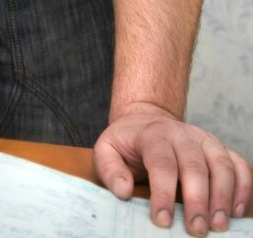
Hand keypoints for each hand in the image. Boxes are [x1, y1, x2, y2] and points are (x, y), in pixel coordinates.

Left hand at [94, 108, 251, 235]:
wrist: (146, 120)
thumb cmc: (127, 142)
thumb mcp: (106, 149)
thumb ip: (110, 169)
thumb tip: (123, 190)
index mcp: (153, 135)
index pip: (161, 164)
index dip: (164, 194)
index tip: (163, 221)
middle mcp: (182, 135)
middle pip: (195, 167)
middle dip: (197, 201)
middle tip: (196, 230)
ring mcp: (205, 140)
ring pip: (222, 166)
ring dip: (223, 198)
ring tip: (219, 225)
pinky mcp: (219, 148)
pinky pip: (239, 166)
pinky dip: (243, 188)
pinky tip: (237, 211)